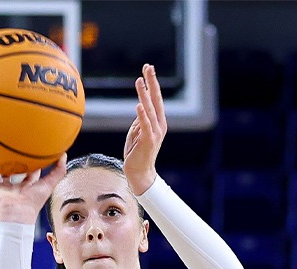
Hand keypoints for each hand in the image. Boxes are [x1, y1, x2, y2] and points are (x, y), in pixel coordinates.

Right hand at [0, 153, 65, 224]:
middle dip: (3, 160)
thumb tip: (64, 154)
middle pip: (4, 171)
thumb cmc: (33, 201)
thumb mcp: (49, 183)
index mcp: (22, 186)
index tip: (26, 149)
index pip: (25, 172)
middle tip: (0, 146)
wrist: (17, 213)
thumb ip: (58, 170)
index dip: (27, 162)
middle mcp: (8, 186)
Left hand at [122, 63, 165, 195]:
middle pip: (156, 99)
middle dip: (152, 82)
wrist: (140, 173)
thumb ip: (139, 120)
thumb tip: (140, 109)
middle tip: (148, 67)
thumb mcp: (136, 132)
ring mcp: (155, 132)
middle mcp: (159, 125)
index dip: (152, 83)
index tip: (148, 69)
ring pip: (149, 109)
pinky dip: (142, 114)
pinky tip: (139, 104)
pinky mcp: (148, 140)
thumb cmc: (137, 153)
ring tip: (139, 80)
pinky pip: (144, 125)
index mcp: (158, 122)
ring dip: (144, 94)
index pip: (155, 99)